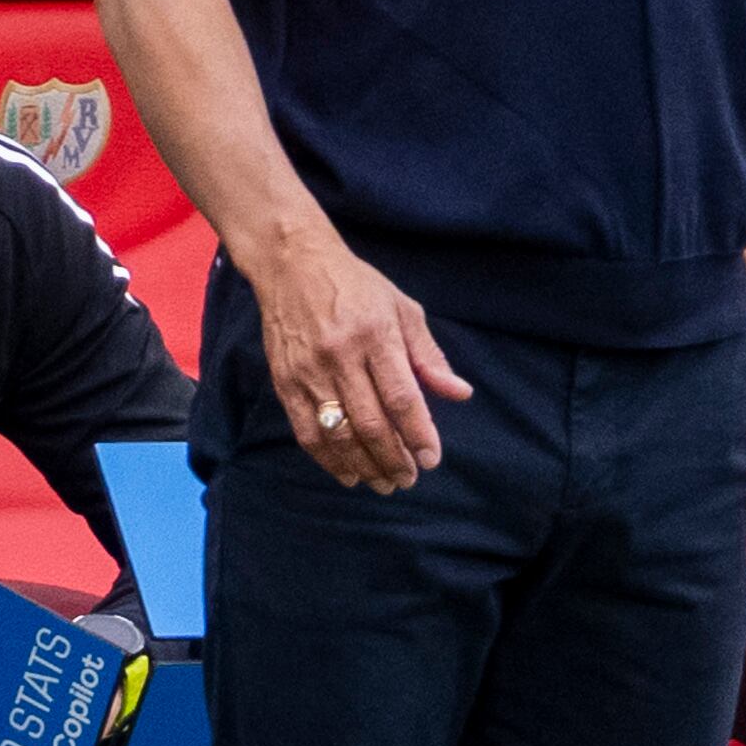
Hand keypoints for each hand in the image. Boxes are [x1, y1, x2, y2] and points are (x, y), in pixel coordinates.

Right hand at [257, 229, 473, 492]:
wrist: (293, 264)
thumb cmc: (356, 285)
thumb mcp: (402, 309)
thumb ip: (429, 356)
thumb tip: (460, 393)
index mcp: (376, 335)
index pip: (402, 397)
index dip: (419, 434)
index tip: (432, 459)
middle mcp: (341, 355)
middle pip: (371, 423)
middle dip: (394, 458)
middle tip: (409, 479)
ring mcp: (309, 371)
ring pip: (338, 434)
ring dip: (364, 466)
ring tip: (384, 482)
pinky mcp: (285, 382)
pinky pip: (307, 431)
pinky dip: (328, 459)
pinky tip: (348, 474)